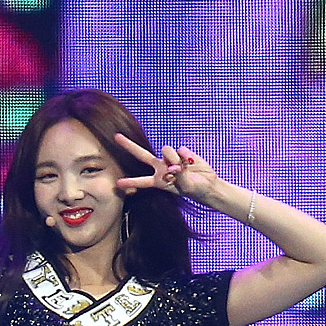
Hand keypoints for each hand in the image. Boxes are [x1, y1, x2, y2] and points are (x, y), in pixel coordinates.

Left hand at [115, 137, 229, 209]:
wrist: (208, 184)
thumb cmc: (195, 189)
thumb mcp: (186, 186)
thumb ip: (178, 175)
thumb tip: (173, 166)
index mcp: (158, 181)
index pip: (141, 181)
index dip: (129, 182)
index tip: (117, 183)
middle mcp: (161, 168)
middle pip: (141, 154)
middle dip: (129, 145)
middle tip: (116, 136)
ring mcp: (170, 158)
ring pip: (166, 151)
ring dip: (175, 158)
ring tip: (184, 167)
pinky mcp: (181, 152)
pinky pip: (180, 149)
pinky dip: (186, 156)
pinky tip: (191, 162)